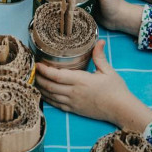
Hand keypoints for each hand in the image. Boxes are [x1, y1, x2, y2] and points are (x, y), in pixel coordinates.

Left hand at [36, 40, 151, 129]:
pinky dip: (47, 98)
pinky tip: (43, 93)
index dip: (44, 70)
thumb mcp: (108, 71)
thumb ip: (99, 56)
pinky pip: (56, 104)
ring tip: (34, 80)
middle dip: (38, 78)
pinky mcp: (74, 110)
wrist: (120, 109)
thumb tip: (100, 41)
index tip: (36, 64)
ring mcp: (73, 102)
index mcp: (81, 81)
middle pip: (49, 86)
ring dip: (41, 88)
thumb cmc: (115, 89)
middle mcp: (74, 92)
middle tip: (31, 70)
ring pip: (51, 96)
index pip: (57, 76)